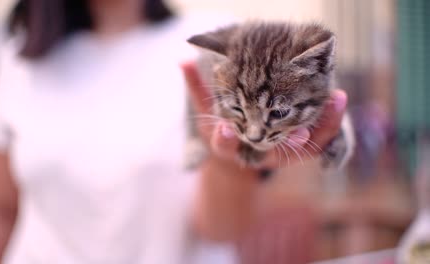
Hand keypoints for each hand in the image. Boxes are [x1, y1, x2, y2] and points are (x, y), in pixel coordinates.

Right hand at [181, 60, 346, 169]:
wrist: (243, 152)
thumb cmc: (226, 128)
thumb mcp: (209, 111)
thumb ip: (197, 87)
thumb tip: (182, 60)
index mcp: (230, 147)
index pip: (225, 146)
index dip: (225, 139)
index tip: (225, 129)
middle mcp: (257, 153)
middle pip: (272, 151)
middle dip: (287, 141)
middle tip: (299, 131)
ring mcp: (282, 152)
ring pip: (304, 148)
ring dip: (320, 127)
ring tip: (333, 101)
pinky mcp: (301, 147)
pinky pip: (320, 139)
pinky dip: (329, 122)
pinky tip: (336, 99)